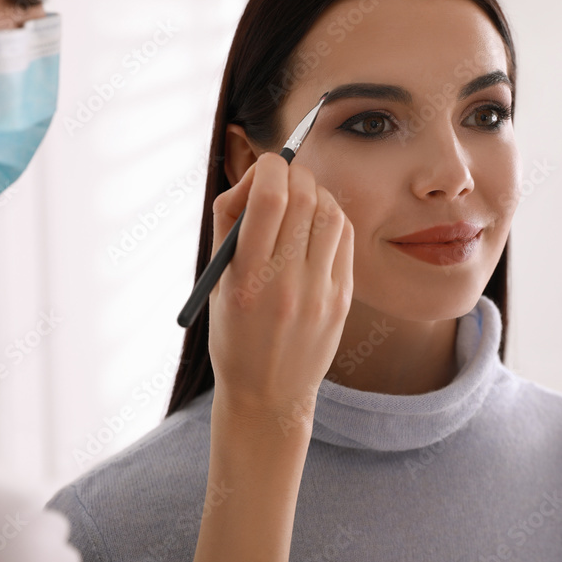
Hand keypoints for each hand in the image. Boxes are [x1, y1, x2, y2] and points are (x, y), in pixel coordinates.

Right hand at [206, 152, 353, 429]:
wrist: (268, 394)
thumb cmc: (233, 332)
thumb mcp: (216, 281)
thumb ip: (230, 224)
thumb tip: (257, 176)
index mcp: (246, 279)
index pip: (270, 198)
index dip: (270, 168)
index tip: (266, 166)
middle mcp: (287, 285)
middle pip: (305, 198)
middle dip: (294, 174)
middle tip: (285, 174)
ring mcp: (321, 293)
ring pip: (331, 213)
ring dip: (316, 193)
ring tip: (301, 199)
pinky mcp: (342, 299)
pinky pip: (345, 239)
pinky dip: (331, 218)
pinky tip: (317, 224)